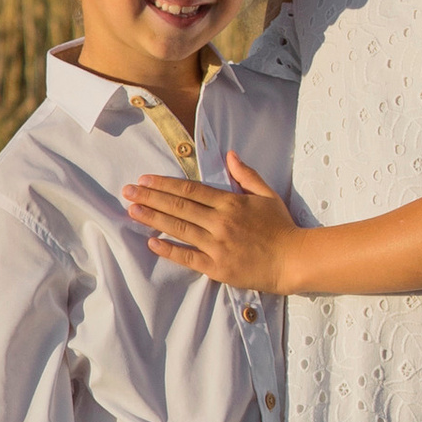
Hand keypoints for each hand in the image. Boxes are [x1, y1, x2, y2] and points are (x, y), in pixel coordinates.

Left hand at [127, 155, 302, 294]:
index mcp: (230, 203)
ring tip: (132, 211)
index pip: (190, 190)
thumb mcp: (266, 195)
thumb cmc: (281, 227)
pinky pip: (188, 257)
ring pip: (179, 229)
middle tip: (128, 192)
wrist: (293, 260)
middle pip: (178, 207)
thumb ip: (246, 174)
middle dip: (150, 198)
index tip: (145, 180)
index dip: (165, 184)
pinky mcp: (217, 267)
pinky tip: (151, 242)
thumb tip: (229, 155)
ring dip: (153, 219)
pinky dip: (169, 249)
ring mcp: (217, 245)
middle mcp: (220, 222)